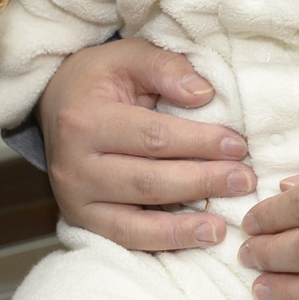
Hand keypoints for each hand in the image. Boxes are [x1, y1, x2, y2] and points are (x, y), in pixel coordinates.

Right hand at [38, 38, 255, 250]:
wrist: (54, 102)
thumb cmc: (99, 79)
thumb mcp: (128, 56)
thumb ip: (166, 67)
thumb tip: (204, 93)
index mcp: (84, 119)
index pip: (152, 136)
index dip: (199, 142)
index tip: (238, 145)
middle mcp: (74, 165)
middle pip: (147, 180)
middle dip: (202, 182)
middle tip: (244, 180)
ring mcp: (75, 198)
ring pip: (134, 221)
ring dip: (183, 227)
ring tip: (221, 226)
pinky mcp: (81, 220)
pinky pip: (125, 240)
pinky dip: (161, 243)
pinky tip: (193, 239)